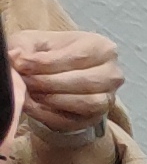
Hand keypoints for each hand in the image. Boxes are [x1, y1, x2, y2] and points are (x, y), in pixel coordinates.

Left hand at [5, 25, 123, 121]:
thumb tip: (17, 58)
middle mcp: (112, 74)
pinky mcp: (96, 118)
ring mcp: (108, 98)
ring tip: (30, 93)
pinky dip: (50, 115)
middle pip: (84, 81)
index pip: (78, 57)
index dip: (47, 62)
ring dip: (54, 99)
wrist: (59, 75)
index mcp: (102, 48)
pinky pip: (76, 121)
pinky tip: (33, 106)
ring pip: (87, 103)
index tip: (22, 64)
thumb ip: (25, 47)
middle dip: (49, 82)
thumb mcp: (34, 42)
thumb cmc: (48, 54)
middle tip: (25, 81)